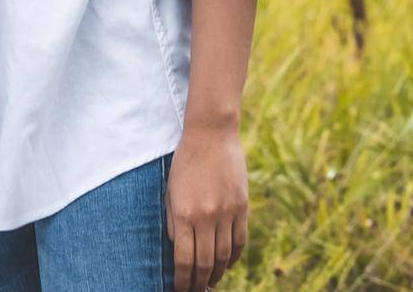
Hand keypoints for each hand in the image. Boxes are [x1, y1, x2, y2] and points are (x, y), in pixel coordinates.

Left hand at [167, 123, 248, 290]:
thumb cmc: (184, 162)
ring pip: (224, 255)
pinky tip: (225, 264)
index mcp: (184, 213)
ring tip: (209, 281)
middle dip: (198, 281)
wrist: (211, 136)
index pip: (184, 258)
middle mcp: (207, 217)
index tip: (179, 289)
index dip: (182, 279)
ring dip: (216, 273)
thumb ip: (172, 220)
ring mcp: (228, 213)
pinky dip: (233, 258)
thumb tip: (177, 248)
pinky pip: (240, 241)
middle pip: (205, 262)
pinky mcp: (243, 208)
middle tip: (194, 290)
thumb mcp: (170, 190)